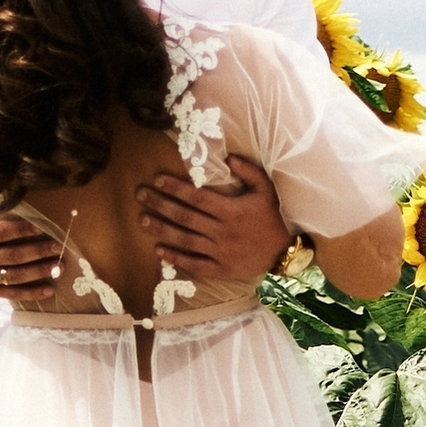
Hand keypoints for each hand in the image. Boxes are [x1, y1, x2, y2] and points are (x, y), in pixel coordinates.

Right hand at [0, 210, 61, 299]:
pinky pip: (12, 293)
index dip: (22, 230)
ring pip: (16, 276)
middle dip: (38, 251)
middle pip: (13, 256)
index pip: (2, 233)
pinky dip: (31, 293)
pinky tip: (49, 291)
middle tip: (58, 246)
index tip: (43, 227)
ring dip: (39, 272)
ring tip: (59, 266)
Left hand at [136, 154, 290, 285]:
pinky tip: (159, 251)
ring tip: (142, 220)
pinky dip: (176, 258)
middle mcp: (222, 231)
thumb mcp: (266, 189)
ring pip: (185, 239)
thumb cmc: (274, 216)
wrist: (286, 251)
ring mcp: (220, 252)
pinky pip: (195, 264)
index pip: (197, 197)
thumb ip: (249, 171)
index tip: (157, 180)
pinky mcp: (221, 269)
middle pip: (185, 216)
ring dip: (161, 230)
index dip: (176, 188)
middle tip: (139, 195)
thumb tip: (228, 157)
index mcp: (231, 210)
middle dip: (160, 205)